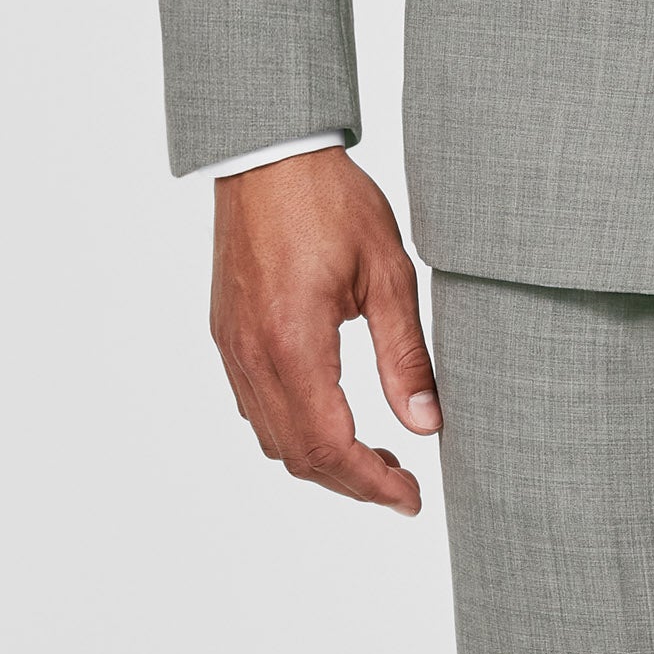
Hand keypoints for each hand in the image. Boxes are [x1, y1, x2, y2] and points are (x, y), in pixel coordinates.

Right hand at [210, 149, 439, 512]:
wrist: (269, 156)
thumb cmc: (330, 202)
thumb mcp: (388, 274)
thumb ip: (405, 356)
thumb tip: (426, 424)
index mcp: (295, 345)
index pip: (331, 447)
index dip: (373, 484)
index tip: (411, 498)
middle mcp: (254, 356)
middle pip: (298, 456)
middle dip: (352, 482)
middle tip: (402, 484)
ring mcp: (234, 348)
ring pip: (272, 438)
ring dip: (322, 459)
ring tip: (375, 454)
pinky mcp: (227, 335)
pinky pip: (254, 406)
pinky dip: (293, 430)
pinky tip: (332, 416)